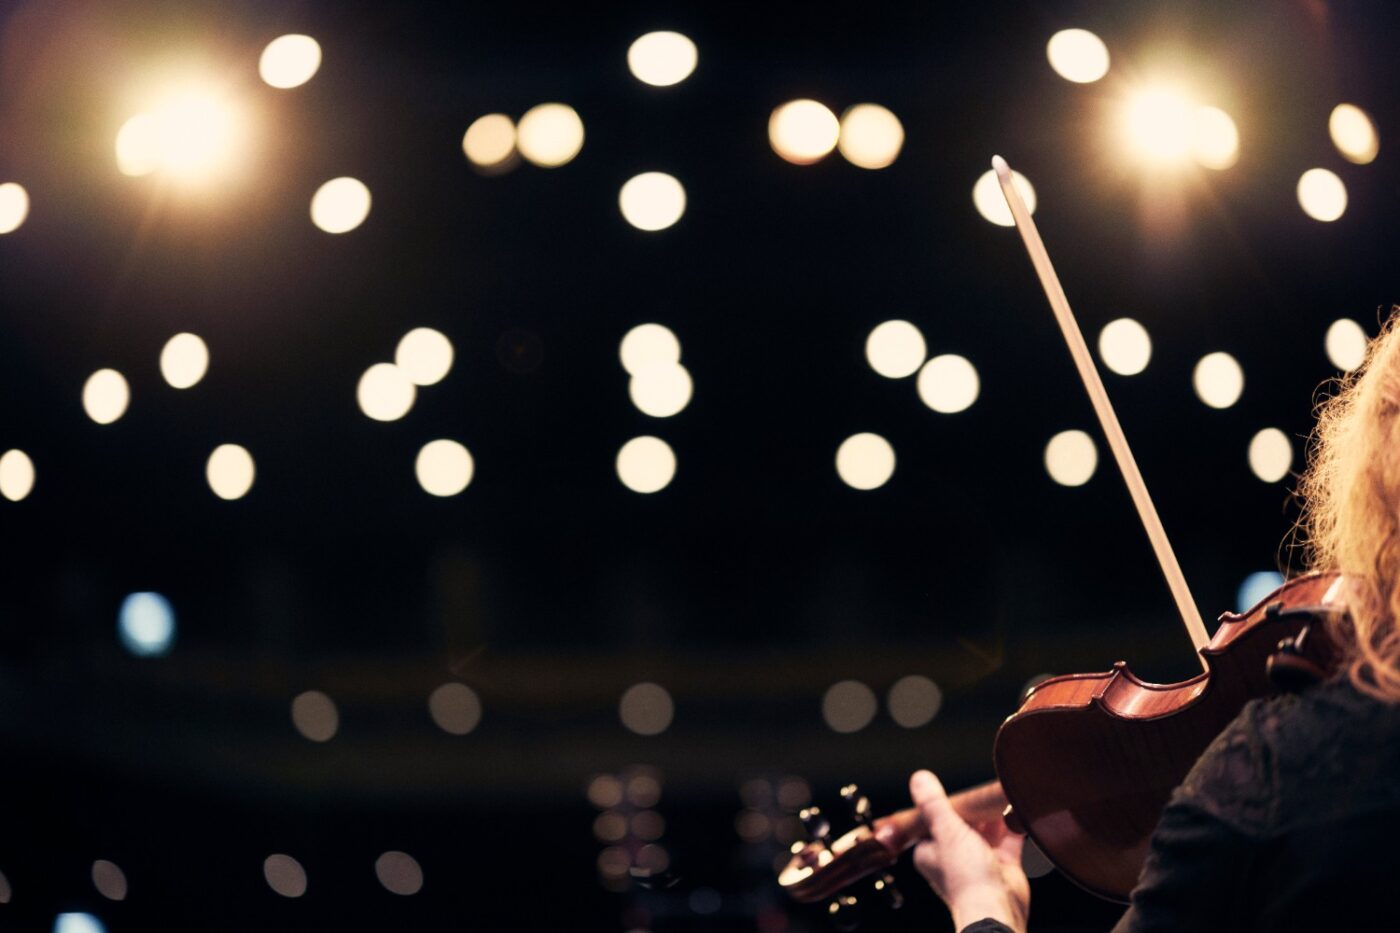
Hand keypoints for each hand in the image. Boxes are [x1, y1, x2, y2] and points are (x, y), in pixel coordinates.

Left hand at [908, 770, 1029, 932]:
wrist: (998, 907)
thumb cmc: (966, 879)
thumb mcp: (947, 832)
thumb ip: (934, 805)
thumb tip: (919, 779)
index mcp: (931, 850)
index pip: (933, 820)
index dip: (945, 804)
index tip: (955, 789)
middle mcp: (954, 856)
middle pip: (962, 823)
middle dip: (973, 809)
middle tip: (979, 791)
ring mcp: (979, 860)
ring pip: (986, 829)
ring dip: (993, 815)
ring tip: (998, 797)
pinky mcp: (1003, 864)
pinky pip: (1009, 838)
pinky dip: (1012, 824)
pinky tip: (1015, 809)